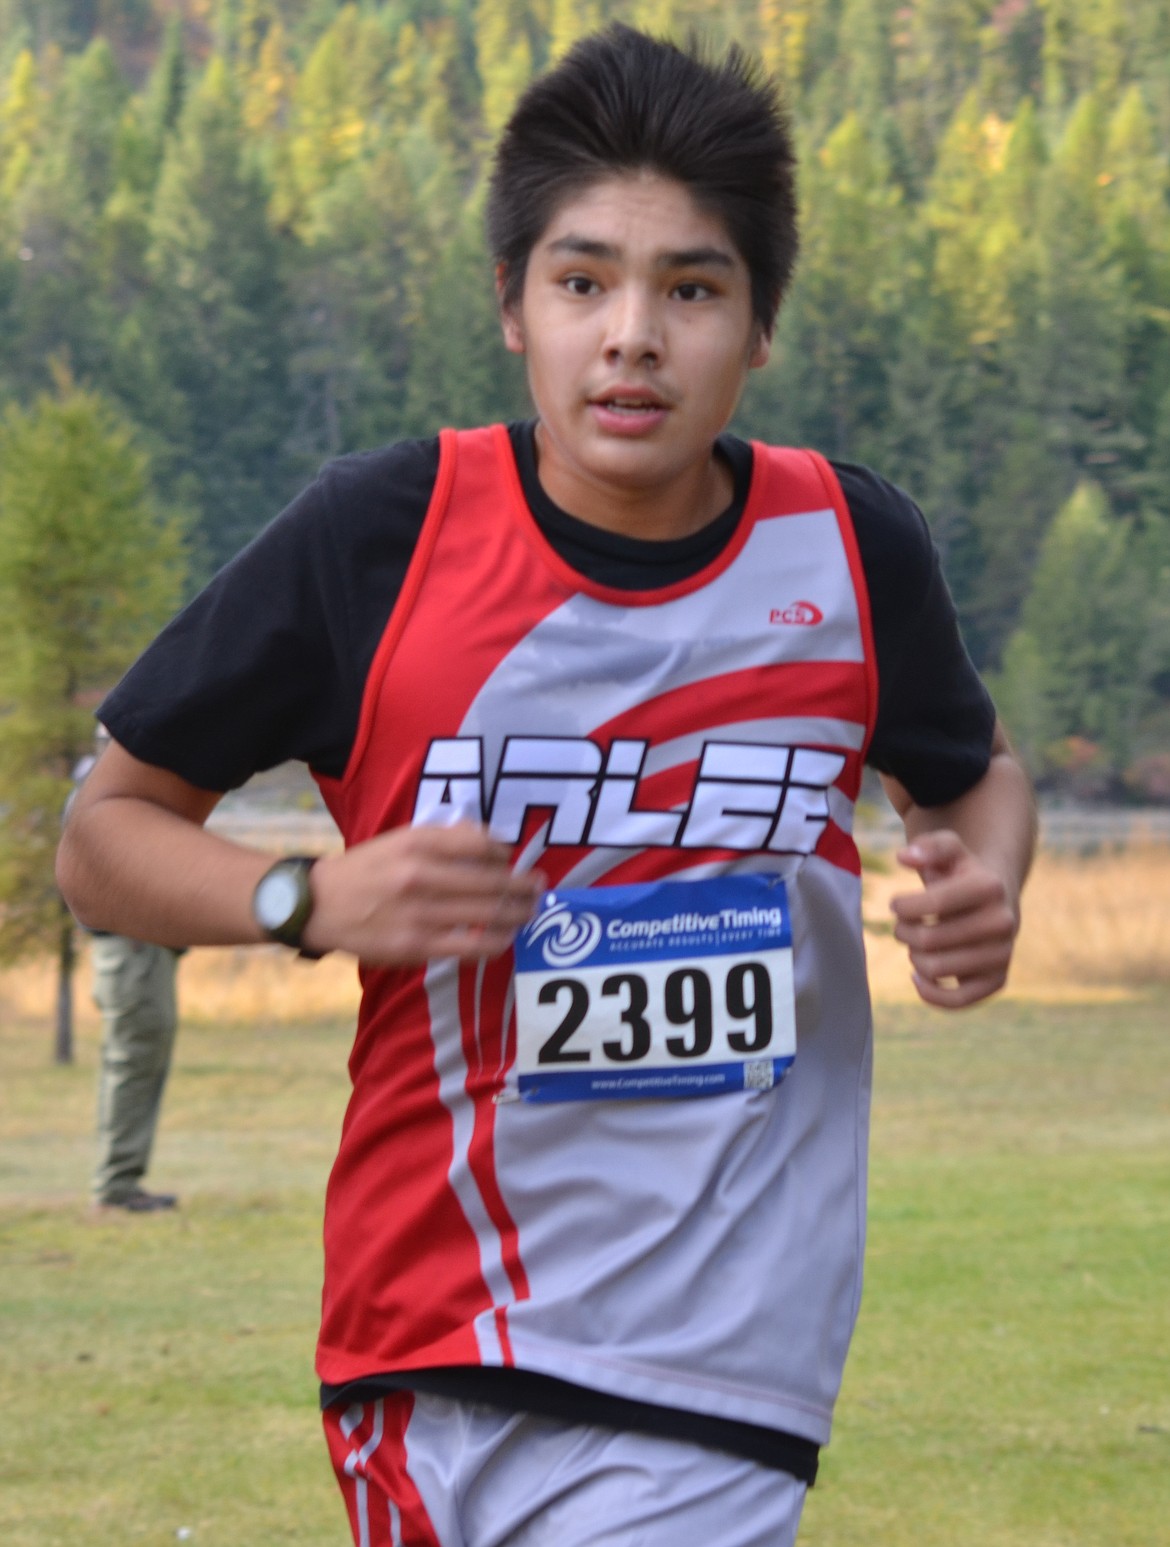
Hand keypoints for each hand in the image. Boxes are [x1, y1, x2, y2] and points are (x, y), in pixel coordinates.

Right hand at [302, 822, 543, 965]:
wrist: (321, 905)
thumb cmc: (369, 870)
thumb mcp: (401, 839)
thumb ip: (445, 838)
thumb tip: (493, 843)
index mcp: (418, 843)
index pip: (481, 844)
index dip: (505, 853)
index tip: (513, 859)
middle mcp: (421, 875)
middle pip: (493, 881)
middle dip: (524, 885)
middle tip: (538, 886)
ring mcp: (420, 913)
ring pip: (488, 915)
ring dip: (518, 914)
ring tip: (529, 911)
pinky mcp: (417, 946)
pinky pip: (471, 946)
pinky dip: (495, 941)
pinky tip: (504, 937)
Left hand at [889, 829, 1018, 1008]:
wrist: (997, 898)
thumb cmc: (962, 873)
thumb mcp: (948, 849)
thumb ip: (928, 846)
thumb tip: (905, 858)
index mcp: (989, 887)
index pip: (932, 905)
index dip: (902, 907)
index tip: (897, 905)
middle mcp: (1002, 922)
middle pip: (928, 940)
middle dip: (903, 932)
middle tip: (903, 926)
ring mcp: (1003, 954)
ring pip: (936, 969)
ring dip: (913, 957)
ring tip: (915, 943)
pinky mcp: (997, 980)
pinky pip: (957, 1000)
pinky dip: (930, 992)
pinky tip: (918, 976)